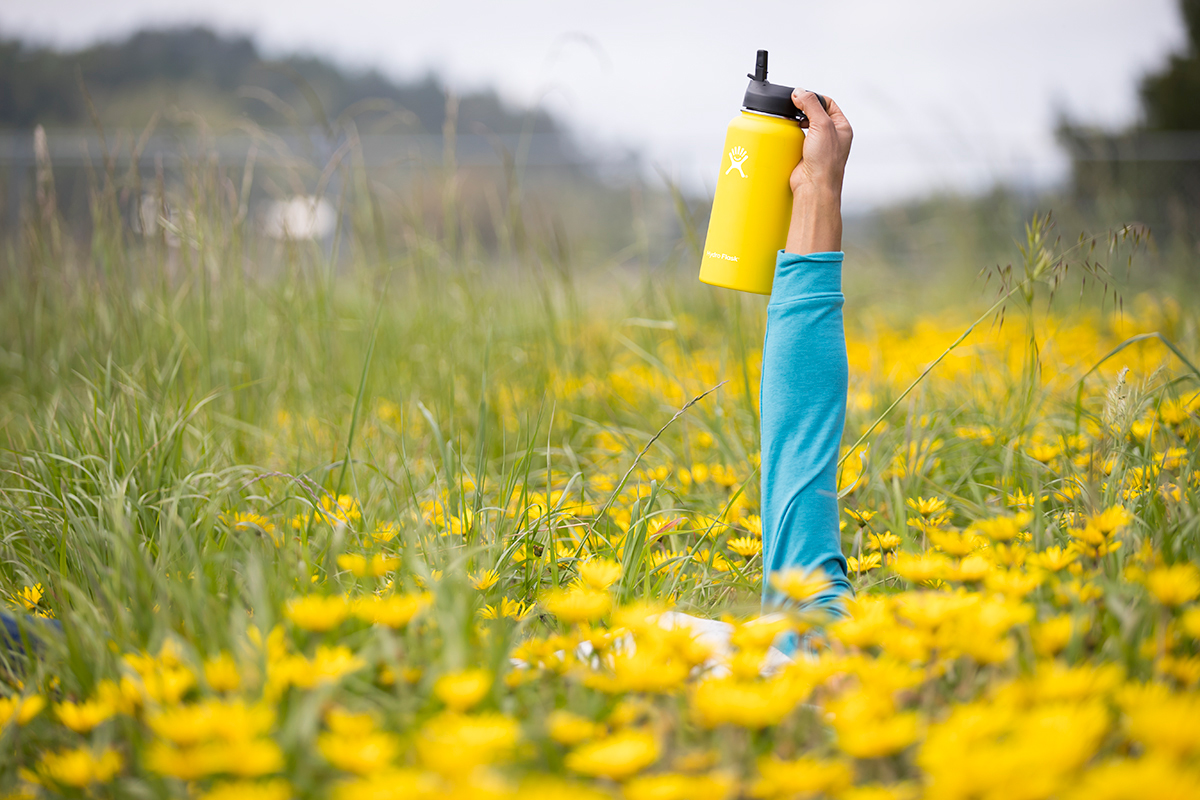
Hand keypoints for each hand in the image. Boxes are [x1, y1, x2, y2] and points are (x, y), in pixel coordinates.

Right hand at [784, 91, 851, 253]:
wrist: (814, 188)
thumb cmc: (826, 162)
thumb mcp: (822, 125)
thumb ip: (811, 105)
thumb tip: (799, 92)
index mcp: (842, 127)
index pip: (828, 103)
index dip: (814, 98)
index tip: (800, 97)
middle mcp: (831, 136)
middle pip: (815, 113)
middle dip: (803, 109)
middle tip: (792, 108)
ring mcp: (818, 146)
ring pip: (804, 126)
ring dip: (795, 122)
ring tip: (788, 120)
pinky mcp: (805, 155)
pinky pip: (796, 140)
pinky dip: (789, 136)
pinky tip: (785, 134)